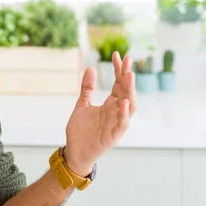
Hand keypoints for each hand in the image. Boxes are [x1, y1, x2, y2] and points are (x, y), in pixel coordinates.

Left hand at [64, 52, 136, 175]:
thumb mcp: (82, 104)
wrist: (75, 151)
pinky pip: (122, 123)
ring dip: (130, 91)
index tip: (117, 55)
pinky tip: (123, 102)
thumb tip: (91, 68)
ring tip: (129, 76)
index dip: (118, 70)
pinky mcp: (114, 135)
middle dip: (127, 76)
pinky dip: (124, 113)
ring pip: (129, 105)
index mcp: (110, 104)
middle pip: (126, 91)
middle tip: (127, 61)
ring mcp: (117, 123)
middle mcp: (116, 111)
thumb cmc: (80, 130)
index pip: (118, 84)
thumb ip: (87, 88)